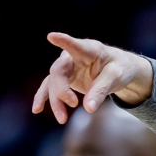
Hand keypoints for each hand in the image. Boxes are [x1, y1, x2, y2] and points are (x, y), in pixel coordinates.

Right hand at [33, 33, 153, 123]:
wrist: (119, 69)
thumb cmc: (119, 68)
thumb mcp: (116, 78)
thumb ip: (101, 91)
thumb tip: (88, 109)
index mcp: (89, 50)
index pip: (75, 46)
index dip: (64, 42)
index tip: (52, 37)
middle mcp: (73, 56)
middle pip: (59, 72)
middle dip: (61, 90)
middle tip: (74, 104)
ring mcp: (67, 67)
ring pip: (53, 83)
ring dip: (55, 101)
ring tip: (62, 119)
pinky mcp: (65, 78)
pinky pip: (50, 87)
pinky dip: (45, 98)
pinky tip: (36, 109)